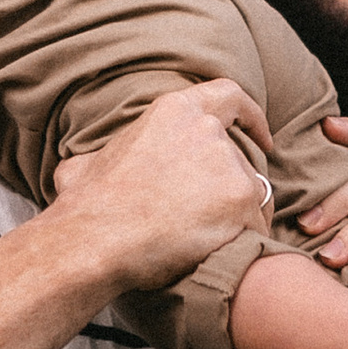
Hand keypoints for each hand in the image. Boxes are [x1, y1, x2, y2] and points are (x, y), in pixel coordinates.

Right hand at [49, 79, 277, 296]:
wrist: (96, 240)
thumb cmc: (87, 207)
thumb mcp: (85, 165)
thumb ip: (103, 157)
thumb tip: (86, 168)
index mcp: (173, 112)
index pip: (227, 96)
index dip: (249, 116)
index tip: (262, 138)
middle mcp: (205, 129)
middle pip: (236, 157)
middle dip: (228, 186)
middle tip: (211, 216)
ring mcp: (226, 162)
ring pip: (250, 189)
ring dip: (236, 213)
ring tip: (212, 241)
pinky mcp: (239, 198)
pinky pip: (257, 220)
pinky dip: (247, 236)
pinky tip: (226, 252)